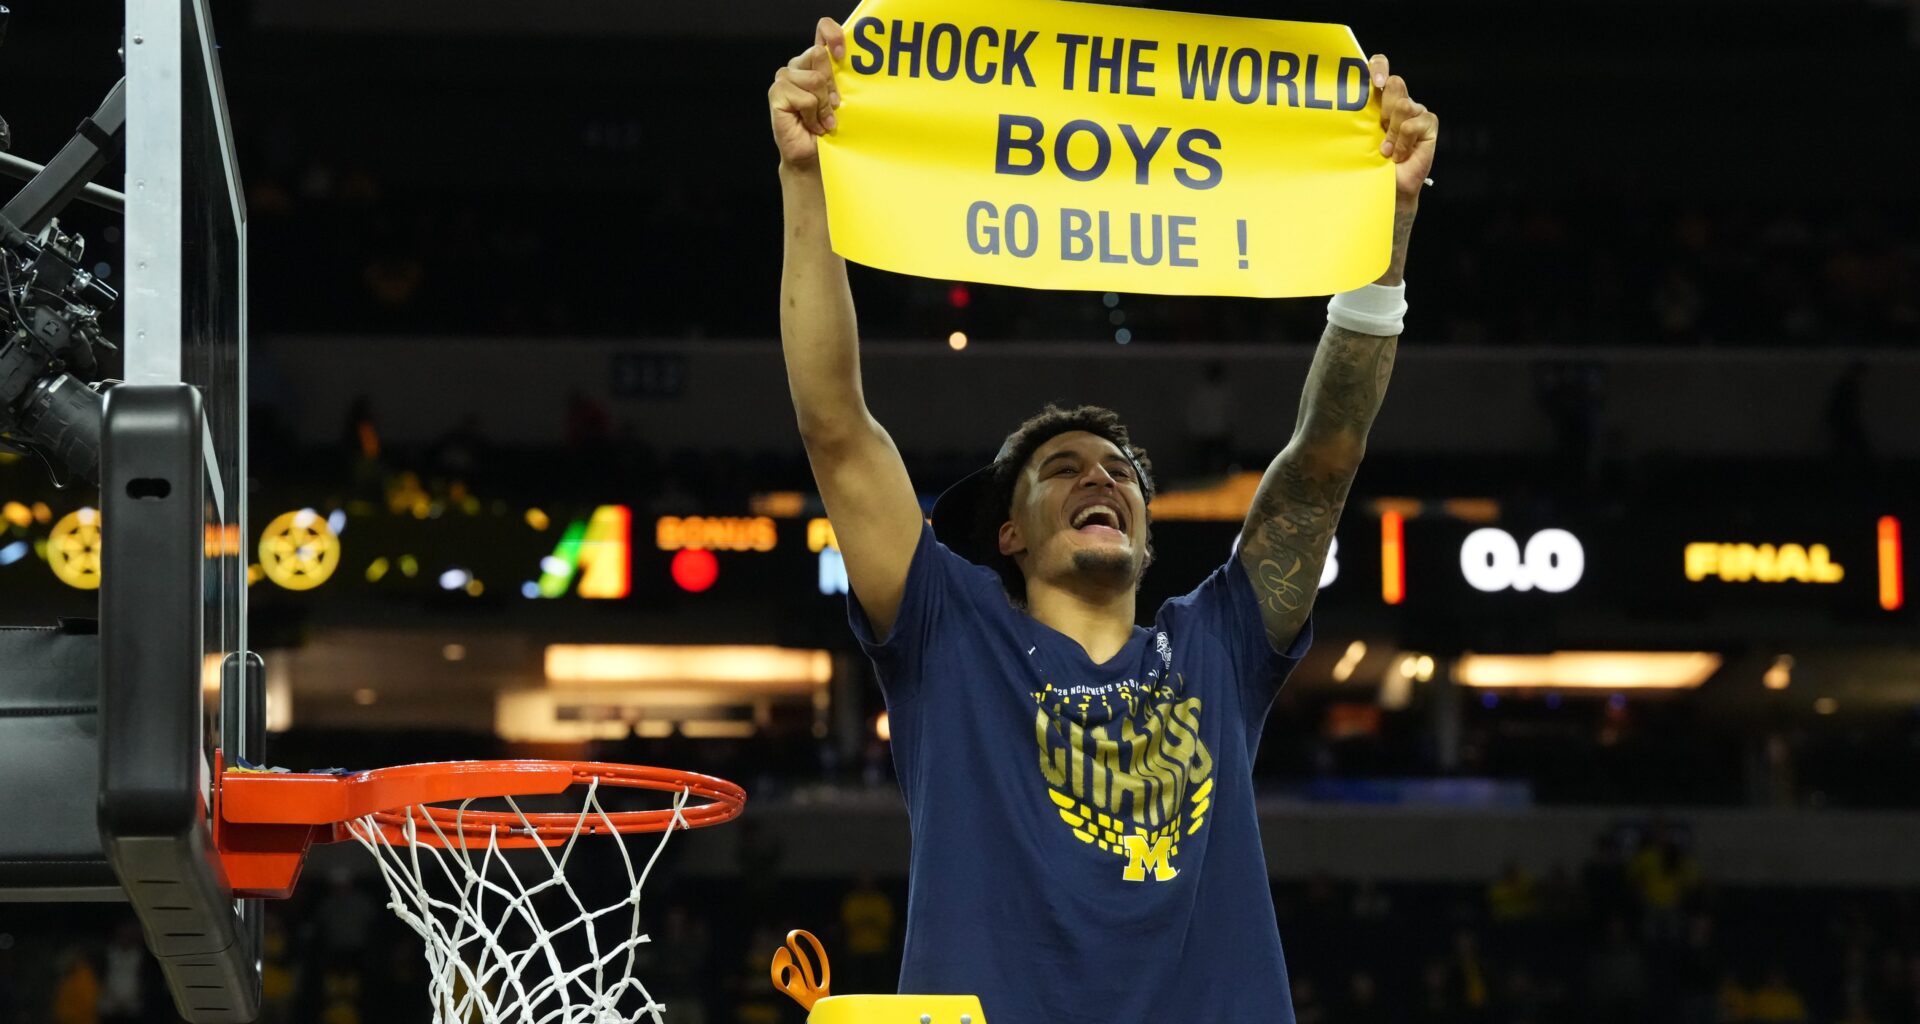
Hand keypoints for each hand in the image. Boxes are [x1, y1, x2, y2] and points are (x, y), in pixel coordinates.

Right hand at [769, 18, 845, 169]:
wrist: (813, 156)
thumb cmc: (828, 129)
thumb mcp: (841, 99)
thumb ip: (840, 78)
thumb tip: (848, 61)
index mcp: (815, 62)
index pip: (823, 30)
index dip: (833, 35)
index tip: (842, 53)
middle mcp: (798, 66)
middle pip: (819, 55)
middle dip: (831, 86)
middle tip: (833, 108)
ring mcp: (785, 78)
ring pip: (815, 79)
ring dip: (823, 106)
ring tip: (821, 121)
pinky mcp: (777, 94)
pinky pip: (804, 97)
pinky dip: (812, 115)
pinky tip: (811, 125)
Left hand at [1368, 54, 1437, 205]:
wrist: (1388, 186)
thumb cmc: (1370, 162)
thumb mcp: (1359, 135)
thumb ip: (1359, 115)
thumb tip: (1346, 98)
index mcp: (1379, 98)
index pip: (1381, 66)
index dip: (1379, 66)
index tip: (1375, 80)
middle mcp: (1399, 101)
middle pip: (1395, 84)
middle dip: (1384, 110)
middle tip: (1379, 130)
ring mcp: (1416, 111)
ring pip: (1404, 106)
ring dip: (1392, 133)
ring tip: (1387, 150)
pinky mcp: (1428, 124)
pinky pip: (1413, 125)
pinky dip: (1403, 143)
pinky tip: (1399, 154)